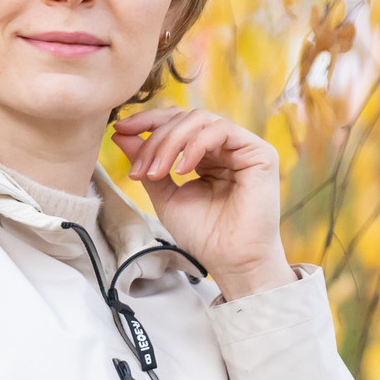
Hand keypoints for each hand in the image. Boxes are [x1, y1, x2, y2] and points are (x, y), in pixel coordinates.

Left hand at [109, 106, 297, 298]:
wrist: (230, 261)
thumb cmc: (203, 235)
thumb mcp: (164, 194)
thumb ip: (146, 163)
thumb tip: (120, 134)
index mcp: (206, 156)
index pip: (176, 123)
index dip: (147, 122)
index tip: (120, 130)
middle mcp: (225, 148)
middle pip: (184, 118)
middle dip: (155, 139)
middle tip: (140, 169)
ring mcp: (243, 148)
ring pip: (200, 120)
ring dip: (170, 142)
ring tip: (157, 172)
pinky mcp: (259, 152)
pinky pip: (221, 130)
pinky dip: (195, 145)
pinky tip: (183, 169)